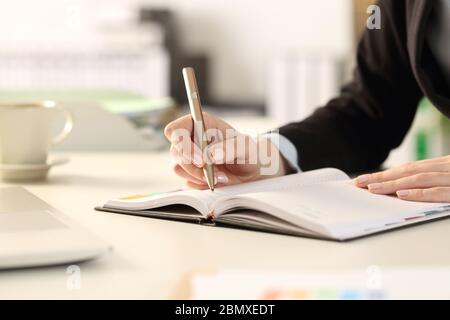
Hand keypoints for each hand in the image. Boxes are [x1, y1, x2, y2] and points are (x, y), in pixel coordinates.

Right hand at [164, 112, 287, 188]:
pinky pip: (187, 181)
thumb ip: (230, 148)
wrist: (251, 169)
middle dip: (193, 166)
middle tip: (211, 172)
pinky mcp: (191, 172)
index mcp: (199, 124)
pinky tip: (218, 180)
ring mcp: (189, 157)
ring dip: (199, 176)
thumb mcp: (245, 146)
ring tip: (220, 176)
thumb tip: (211, 155)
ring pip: (178, 168)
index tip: (200, 159)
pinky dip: (202, 184)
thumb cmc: (248, 150)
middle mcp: (190, 139)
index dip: (182, 144)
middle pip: (175, 152)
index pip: (175, 130)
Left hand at [355, 155, 449, 201]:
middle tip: (360, 183)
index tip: (365, 179)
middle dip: (383, 177)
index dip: (386, 174)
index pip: (410, 168)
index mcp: (444, 165)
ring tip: (373, 189)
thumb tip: (403, 190)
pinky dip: (419, 193)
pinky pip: (438, 192)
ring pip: (419, 179)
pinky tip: (401, 195)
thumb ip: (434, 181)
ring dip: (394, 184)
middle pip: (409, 171)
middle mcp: (447, 168)